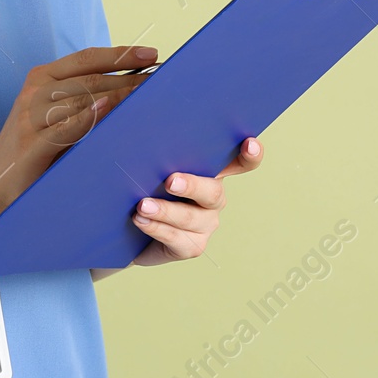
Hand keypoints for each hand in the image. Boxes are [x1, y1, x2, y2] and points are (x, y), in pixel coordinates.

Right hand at [0, 45, 158, 216]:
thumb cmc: (34, 145)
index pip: (86, 59)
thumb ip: (83, 97)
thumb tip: (133, 85)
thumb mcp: (55, 114)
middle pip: (90, 79)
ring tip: (148, 98)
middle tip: (163, 83)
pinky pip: (64, 128)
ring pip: (81, 100)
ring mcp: (31, 117)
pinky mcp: (31, 144)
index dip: (120, 55)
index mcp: (42, 77)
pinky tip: (108, 110)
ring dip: (118, 96)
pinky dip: (87, 118)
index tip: (153, 55)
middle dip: (129, 79)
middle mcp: (35, 91)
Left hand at [128, 137, 264, 267]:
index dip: (250, 156)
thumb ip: (153, 148)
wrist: (127, 228)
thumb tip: (138, 130)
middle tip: (170, 182)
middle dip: (192, 186)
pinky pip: (177, 238)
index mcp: (209, 172)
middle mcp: (213, 198)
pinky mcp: (191, 246)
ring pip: (191, 217)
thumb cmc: (139, 185)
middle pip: (213, 192)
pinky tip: (140, 220)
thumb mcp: (146, 164)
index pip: (239, 163)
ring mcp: (205, 224)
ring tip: (143, 205)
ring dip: (165, 210)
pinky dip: (156, 228)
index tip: (249, 144)